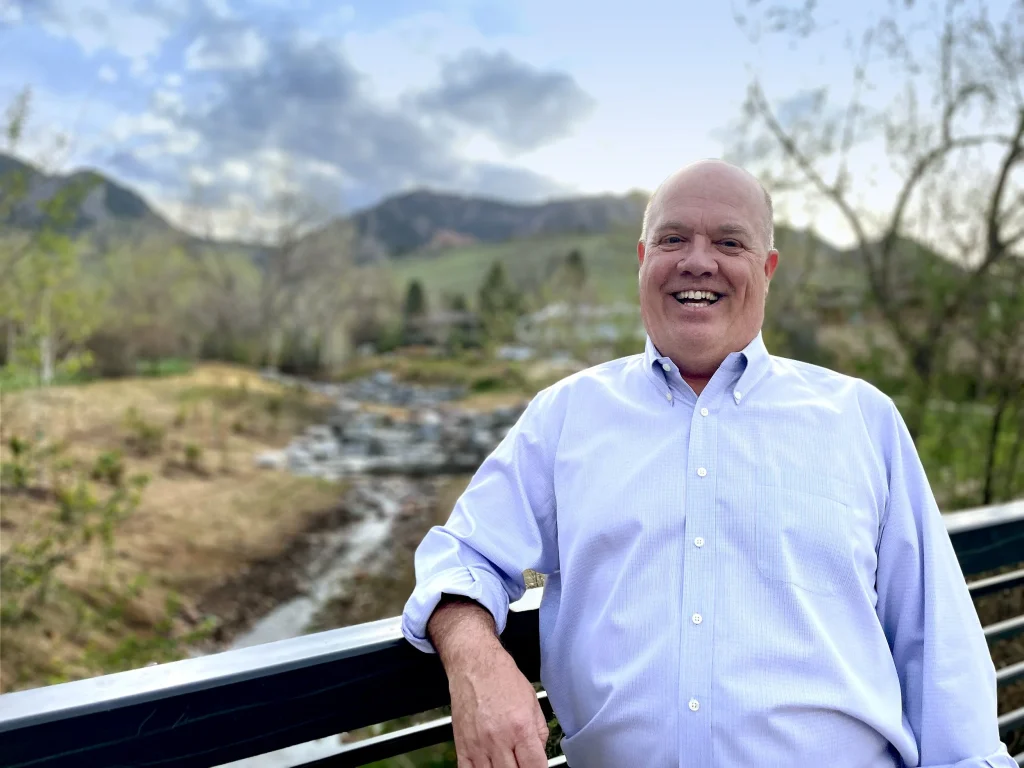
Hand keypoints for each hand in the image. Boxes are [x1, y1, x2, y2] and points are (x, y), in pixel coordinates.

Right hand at [447, 641, 548, 767]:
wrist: (474, 664)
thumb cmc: (502, 678)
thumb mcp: (532, 701)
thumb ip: (539, 732)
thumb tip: (539, 754)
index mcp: (521, 728)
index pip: (535, 767)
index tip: (537, 767)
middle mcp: (499, 739)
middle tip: (522, 762)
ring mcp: (478, 745)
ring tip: (507, 762)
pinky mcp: (462, 745)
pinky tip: (488, 766)